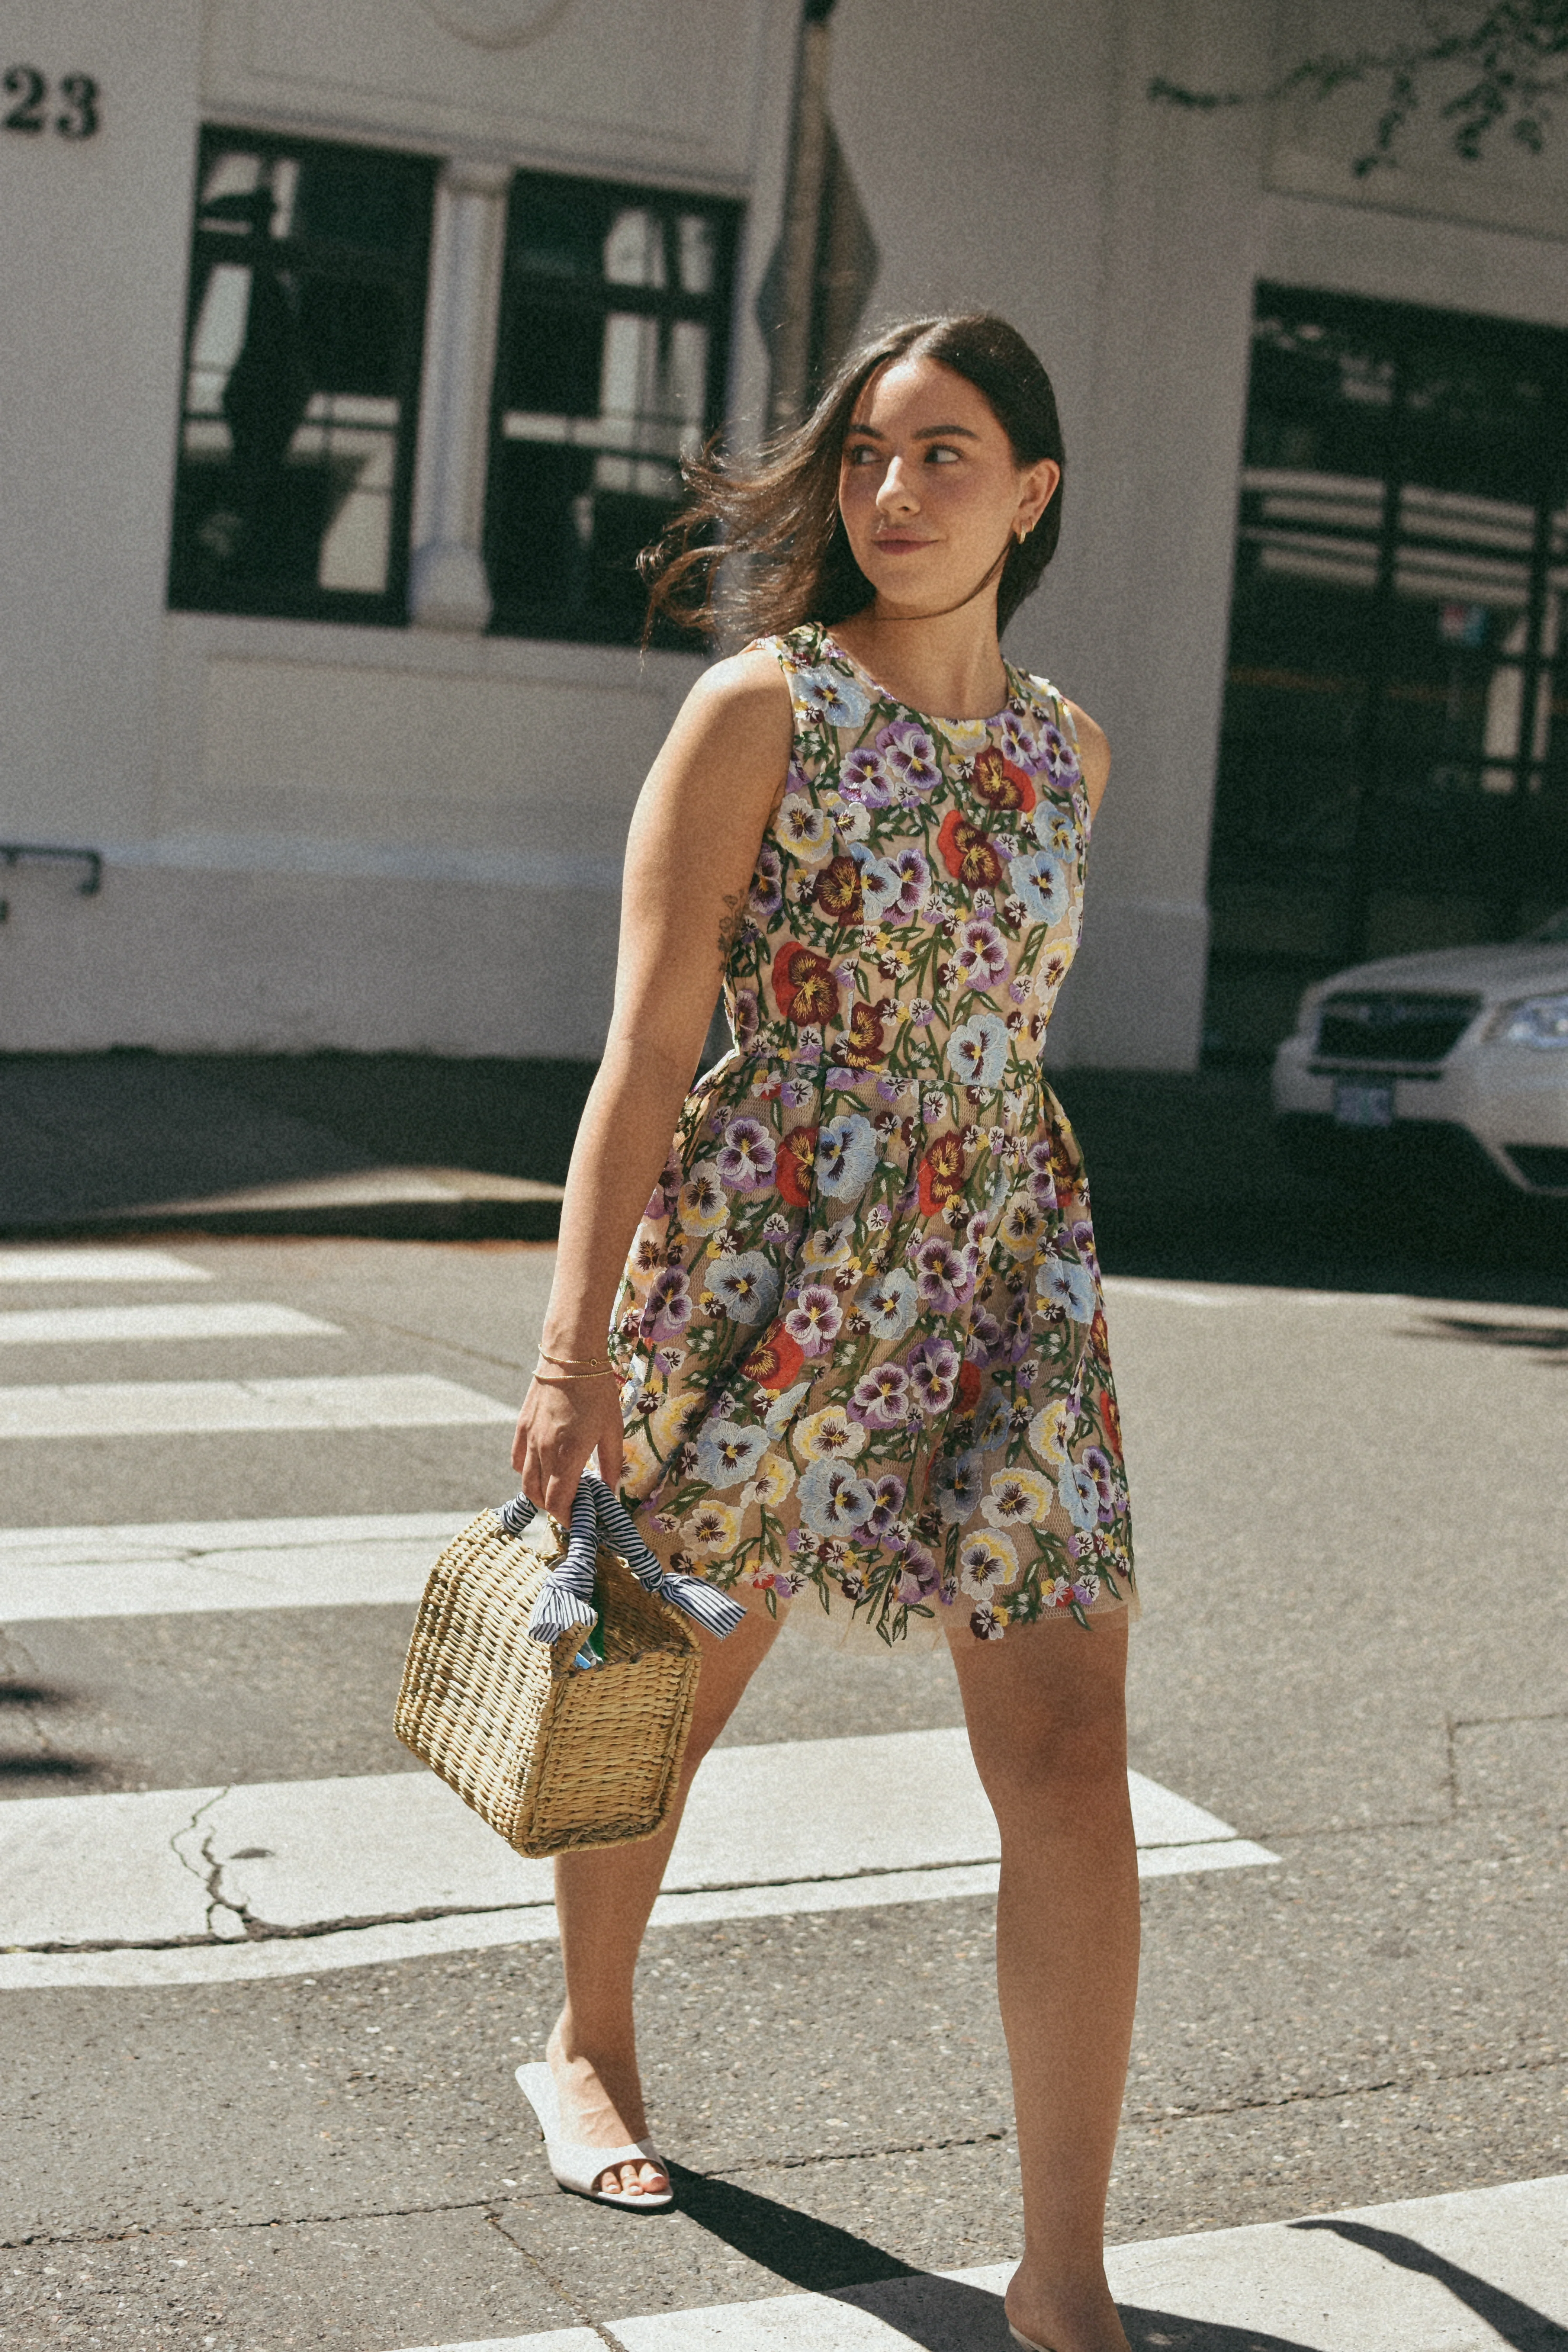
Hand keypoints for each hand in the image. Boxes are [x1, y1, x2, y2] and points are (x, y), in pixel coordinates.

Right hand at [512, 1374, 624, 1522]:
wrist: (570, 1357)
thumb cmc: (597, 1392)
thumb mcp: (612, 1429)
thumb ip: (611, 1464)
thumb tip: (610, 1491)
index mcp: (568, 1455)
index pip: (559, 1502)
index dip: (568, 1518)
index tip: (580, 1521)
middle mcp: (543, 1451)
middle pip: (539, 1496)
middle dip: (555, 1508)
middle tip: (573, 1507)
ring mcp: (529, 1439)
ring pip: (525, 1481)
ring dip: (540, 1494)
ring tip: (559, 1490)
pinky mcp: (521, 1427)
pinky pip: (517, 1461)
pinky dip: (527, 1473)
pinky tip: (543, 1468)